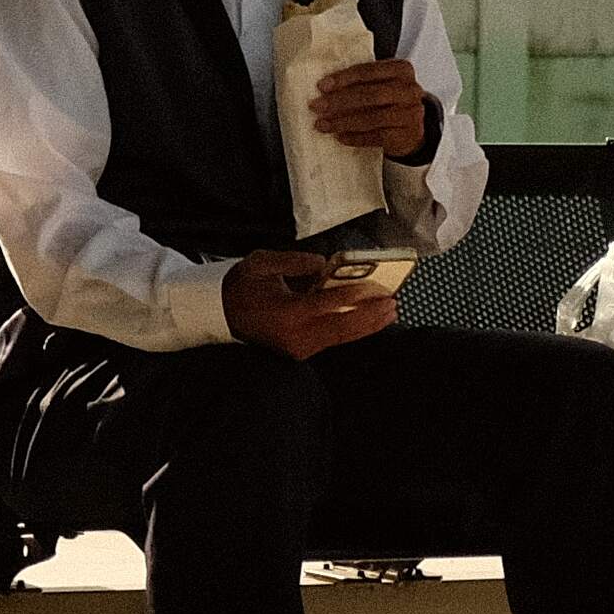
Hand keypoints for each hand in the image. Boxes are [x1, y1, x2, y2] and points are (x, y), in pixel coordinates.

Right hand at [224, 250, 399, 359]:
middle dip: (370, 315)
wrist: (221, 314)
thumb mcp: (261, 264)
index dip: (352, 297)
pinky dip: (354, 329)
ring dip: (368, 324)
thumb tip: (323, 264)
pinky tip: (371, 321)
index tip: (374, 289)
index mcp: (285, 313)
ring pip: (342, 336)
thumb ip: (294, 262)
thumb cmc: (241, 287)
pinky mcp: (303, 351)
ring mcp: (300, 347)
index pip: (326, 305)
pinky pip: (334, 339)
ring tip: (390, 312)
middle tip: (393, 302)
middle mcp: (296, 335)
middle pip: (341, 327)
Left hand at [302, 55, 432, 156]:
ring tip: (323, 124)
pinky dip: (355, 137)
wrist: (412, 127)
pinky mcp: (407, 135)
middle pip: (370, 94)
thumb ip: (360, 81)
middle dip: (339, 101)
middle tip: (317, 106)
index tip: (322, 86)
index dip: (343, 78)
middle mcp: (410, 90)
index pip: (368, 70)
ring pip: (373, 118)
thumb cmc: (390, 101)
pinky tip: (340, 137)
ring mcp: (411, 113)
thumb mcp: (380, 83)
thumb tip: (324, 88)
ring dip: (343, 122)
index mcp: (402, 69)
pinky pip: (377, 137)